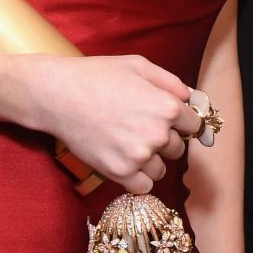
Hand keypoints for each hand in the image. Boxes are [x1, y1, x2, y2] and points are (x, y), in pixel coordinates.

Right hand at [16, 55, 198, 194]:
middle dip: (165, 140)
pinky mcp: (119, 172)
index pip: (193, 125)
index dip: (182, 122)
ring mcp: (138, 156)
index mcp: (167, 107)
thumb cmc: (98, 76)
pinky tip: (126, 162)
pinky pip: (143, 186)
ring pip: (161, 169)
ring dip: (151, 161)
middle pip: (177, 148)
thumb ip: (171, 82)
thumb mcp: (139, 65)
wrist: (59, 96)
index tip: (170, 121)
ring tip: (129, 144)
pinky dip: (138, 179)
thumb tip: (190, 98)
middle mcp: (157, 134)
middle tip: (140, 128)